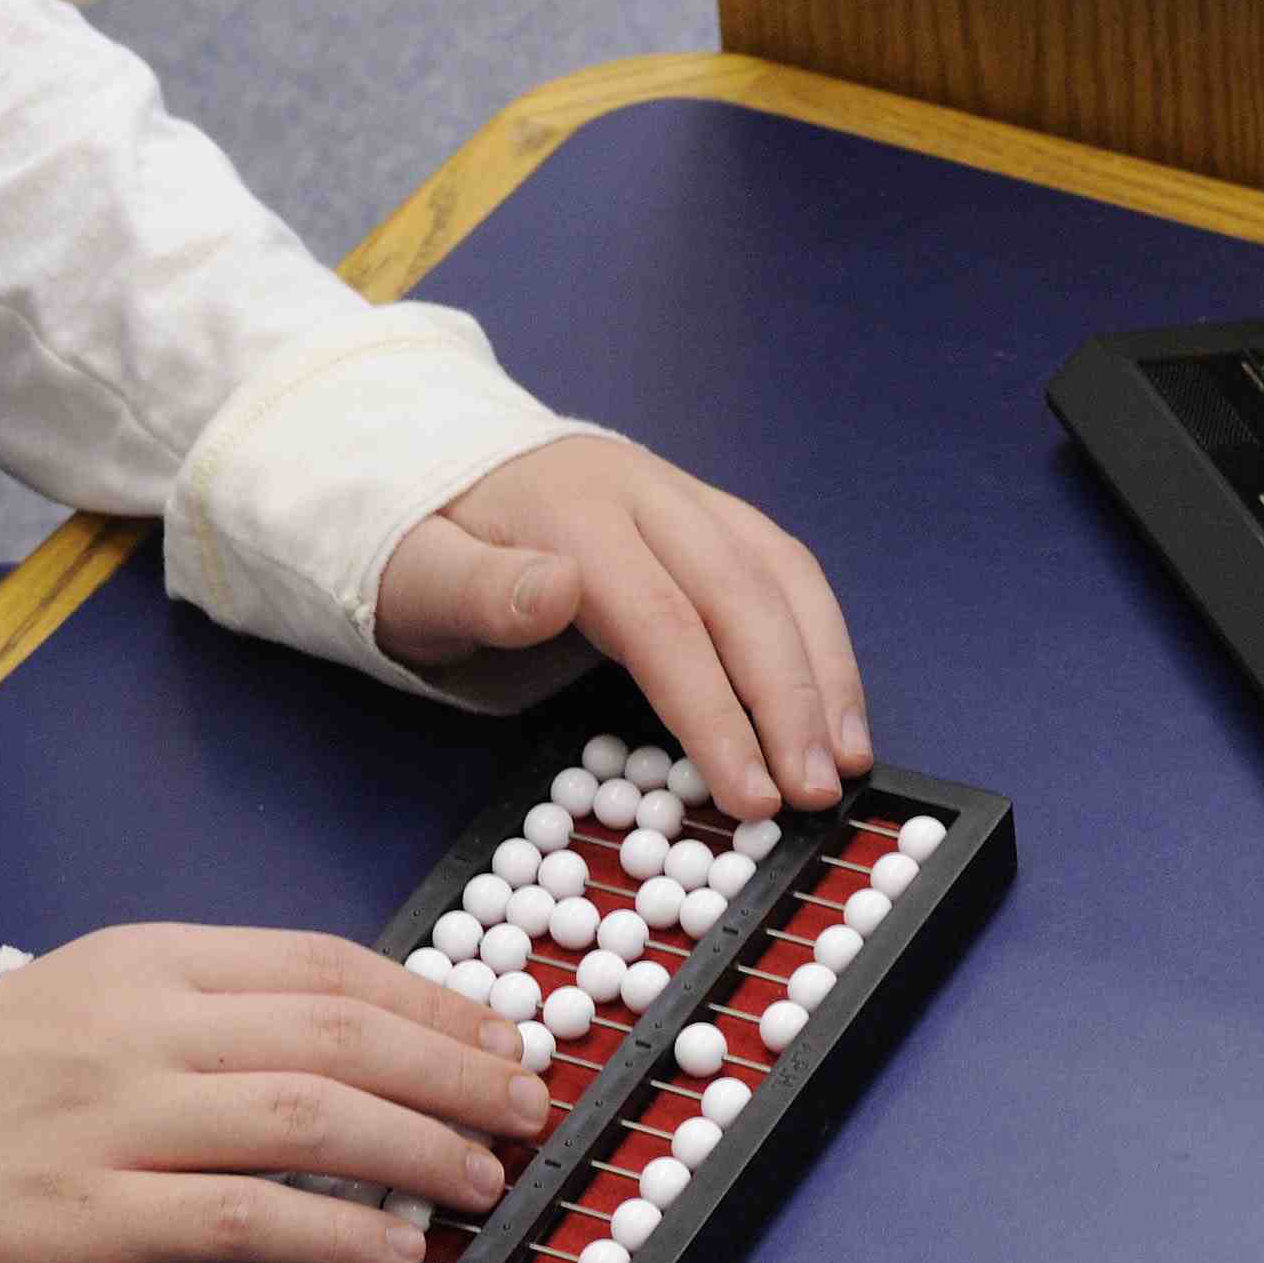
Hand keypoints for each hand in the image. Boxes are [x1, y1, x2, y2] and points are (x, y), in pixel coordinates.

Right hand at [0, 923, 546, 1262]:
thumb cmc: (11, 1068)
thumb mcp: (115, 991)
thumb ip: (230, 1000)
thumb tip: (379, 1029)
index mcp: (156, 959)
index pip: (326, 963)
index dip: (430, 999)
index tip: (499, 1032)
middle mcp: (143, 1030)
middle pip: (336, 1035)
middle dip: (450, 1069)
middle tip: (521, 1102)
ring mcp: (116, 1124)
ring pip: (306, 1120)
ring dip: (416, 1148)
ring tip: (479, 1175)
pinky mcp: (91, 1221)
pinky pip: (242, 1222)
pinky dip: (335, 1237)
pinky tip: (395, 1250)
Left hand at [371, 438, 869, 820]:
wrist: (445, 469)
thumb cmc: (429, 548)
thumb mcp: (416, 576)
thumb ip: (479, 591)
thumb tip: (556, 592)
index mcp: (576, 516)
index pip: (664, 620)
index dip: (714, 710)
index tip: (749, 793)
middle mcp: (649, 496)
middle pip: (743, 594)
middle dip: (791, 700)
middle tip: (812, 793)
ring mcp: (688, 499)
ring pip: (781, 575)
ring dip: (826, 669)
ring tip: (846, 759)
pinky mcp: (712, 515)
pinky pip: (784, 569)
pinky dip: (821, 638)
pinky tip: (836, 703)